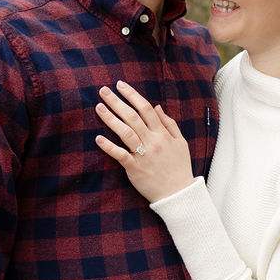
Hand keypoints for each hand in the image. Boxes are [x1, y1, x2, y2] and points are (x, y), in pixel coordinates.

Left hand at [95, 81, 195, 201]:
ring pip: (125, 132)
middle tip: (103, 90)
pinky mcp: (135, 169)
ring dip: (110, 119)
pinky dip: (109, 147)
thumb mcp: (181, 142)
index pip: (146, 108)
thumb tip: (158, 107)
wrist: (178, 193)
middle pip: (132, 116)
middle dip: (117, 102)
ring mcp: (143, 155)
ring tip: (99, 107)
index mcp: (162, 134)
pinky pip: (120, 155)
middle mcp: (152, 141)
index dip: (132, 95)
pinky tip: (98, 139)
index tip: (120, 85)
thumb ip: (169, 124)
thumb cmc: (179, 167)